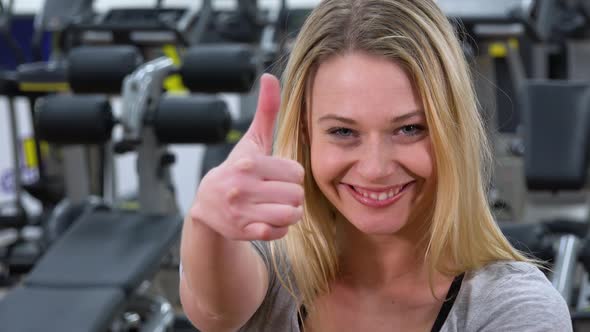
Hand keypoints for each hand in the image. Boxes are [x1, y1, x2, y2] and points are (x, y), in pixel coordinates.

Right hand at [190, 74, 304, 240]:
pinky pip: (279, 232)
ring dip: (288, 212)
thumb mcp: (251, 141)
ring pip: (291, 215)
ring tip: (275, 205)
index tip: (277, 175)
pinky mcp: (243, 231)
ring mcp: (242, 211)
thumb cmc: (237, 169)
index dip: (291, 175)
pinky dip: (277, 228)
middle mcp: (242, 187)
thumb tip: (270, 76)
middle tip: (277, 193)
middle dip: (292, 195)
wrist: (206, 205)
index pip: (296, 172)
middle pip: (297, 195)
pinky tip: (265, 219)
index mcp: (249, 163)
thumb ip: (265, 110)